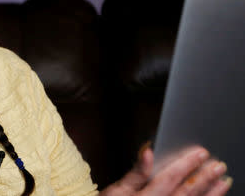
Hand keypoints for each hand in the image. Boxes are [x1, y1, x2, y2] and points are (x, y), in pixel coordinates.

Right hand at [100, 145, 231, 195]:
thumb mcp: (118, 189)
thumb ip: (136, 172)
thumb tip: (148, 151)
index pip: (171, 177)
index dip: (187, 164)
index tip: (201, 152)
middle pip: (186, 192)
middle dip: (204, 178)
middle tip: (219, 166)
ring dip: (210, 193)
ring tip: (223, 182)